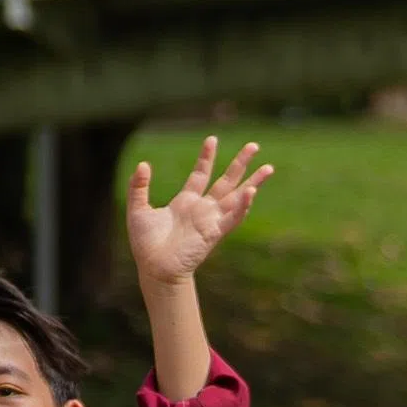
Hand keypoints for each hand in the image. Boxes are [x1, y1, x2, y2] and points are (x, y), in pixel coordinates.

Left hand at [125, 136, 274, 290]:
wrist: (154, 267)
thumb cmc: (145, 243)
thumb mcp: (137, 209)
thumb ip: (139, 187)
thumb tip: (143, 164)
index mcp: (186, 201)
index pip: (201, 174)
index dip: (207, 157)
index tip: (212, 139)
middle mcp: (202, 208)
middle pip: (227, 181)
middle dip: (241, 163)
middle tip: (254, 145)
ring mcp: (211, 219)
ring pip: (237, 196)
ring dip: (253, 182)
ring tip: (268, 168)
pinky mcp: (214, 232)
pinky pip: (232, 217)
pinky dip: (242, 205)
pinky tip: (250, 192)